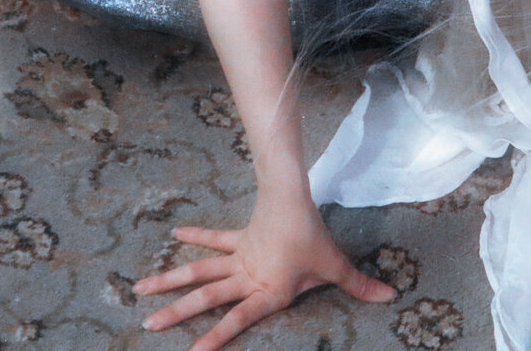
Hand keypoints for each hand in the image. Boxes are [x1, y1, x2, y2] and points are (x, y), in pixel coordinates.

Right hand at [133, 201, 395, 349]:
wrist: (292, 194)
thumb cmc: (312, 234)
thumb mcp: (335, 265)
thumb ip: (358, 285)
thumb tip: (390, 296)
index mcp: (265, 290)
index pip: (237, 319)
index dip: (215, 337)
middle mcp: (245, 277)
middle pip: (206, 296)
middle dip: (176, 312)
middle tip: (148, 323)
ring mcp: (238, 258)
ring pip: (199, 271)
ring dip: (170, 279)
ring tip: (140, 286)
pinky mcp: (239, 239)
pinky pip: (214, 241)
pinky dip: (196, 236)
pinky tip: (174, 235)